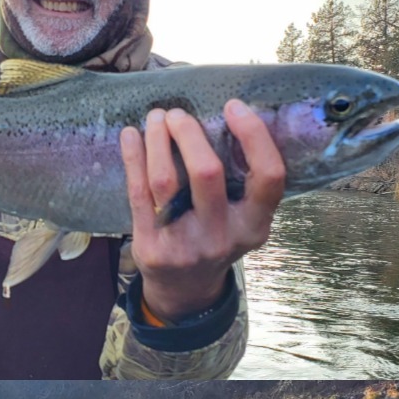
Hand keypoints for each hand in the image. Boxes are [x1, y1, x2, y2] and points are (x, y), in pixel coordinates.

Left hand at [120, 99, 285, 320]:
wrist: (186, 291)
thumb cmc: (216, 239)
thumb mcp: (243, 221)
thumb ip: (243, 183)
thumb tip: (226, 115)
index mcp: (254, 226)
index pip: (269, 177)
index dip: (254, 136)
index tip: (233, 106)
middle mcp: (222, 237)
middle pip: (207, 173)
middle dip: (189, 133)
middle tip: (177, 114)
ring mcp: (184, 245)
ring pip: (166, 180)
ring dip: (157, 139)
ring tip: (156, 119)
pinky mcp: (152, 247)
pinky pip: (138, 193)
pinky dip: (133, 158)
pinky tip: (130, 136)